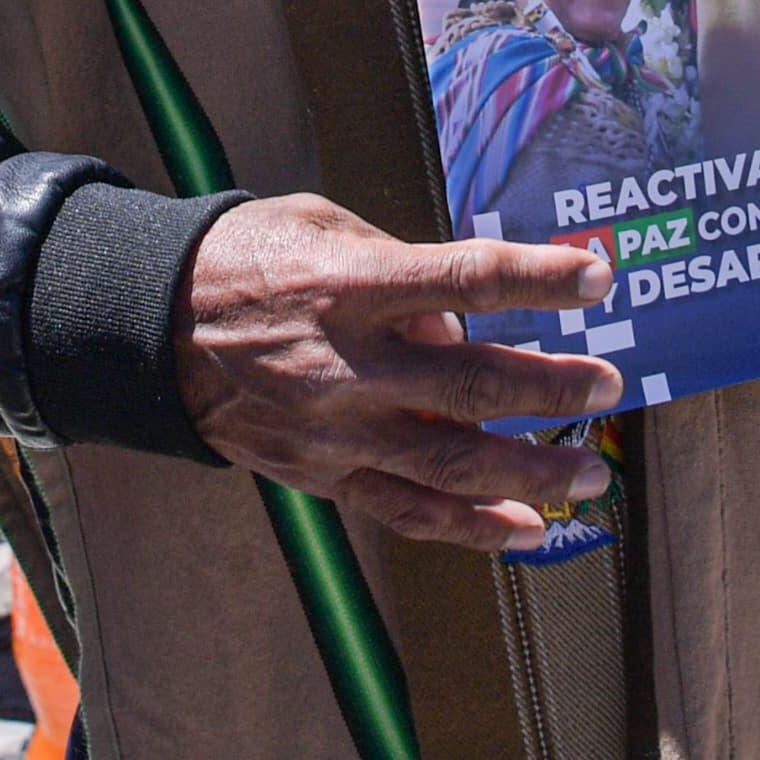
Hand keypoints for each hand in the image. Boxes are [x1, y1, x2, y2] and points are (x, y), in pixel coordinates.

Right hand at [176, 193, 624, 552]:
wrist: (152, 329)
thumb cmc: (248, 261)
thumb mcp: (322, 228)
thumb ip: (402, 268)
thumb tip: (466, 322)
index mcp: (350, 287)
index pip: (466, 277)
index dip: (539, 277)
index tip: (598, 277)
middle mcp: (348, 365)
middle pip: (473, 384)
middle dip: (552, 388)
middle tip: (608, 384)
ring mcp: (337, 430)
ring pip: (453, 462)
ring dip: (532, 472)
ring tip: (590, 473)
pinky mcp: (325, 475)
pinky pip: (409, 511)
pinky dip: (473, 527)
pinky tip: (527, 530)